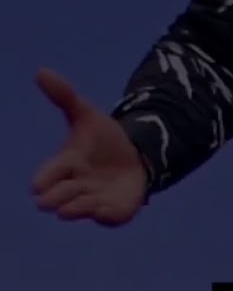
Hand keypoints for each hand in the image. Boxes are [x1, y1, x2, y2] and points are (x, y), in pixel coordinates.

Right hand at [30, 69, 147, 226]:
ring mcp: (95, 200)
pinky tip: (104, 213)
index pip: (48, 175)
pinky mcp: (115, 211)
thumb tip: (41, 71)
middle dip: (58, 197)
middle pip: (59, 197)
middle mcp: (76, 185)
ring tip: (75, 208)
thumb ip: (65, 97)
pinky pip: (108, 219)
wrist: (137, 156)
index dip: (43, 180)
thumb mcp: (87, 115)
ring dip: (78, 208)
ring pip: (80, 209)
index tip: (38, 186)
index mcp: (65, 164)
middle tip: (55, 198)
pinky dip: (105, 217)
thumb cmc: (104, 139)